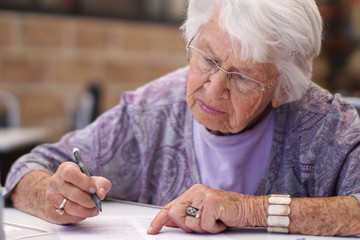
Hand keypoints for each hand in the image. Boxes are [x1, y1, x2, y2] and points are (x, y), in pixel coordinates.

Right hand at [45, 162, 111, 223]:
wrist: (62, 194)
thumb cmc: (80, 185)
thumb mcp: (92, 180)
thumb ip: (101, 184)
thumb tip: (101, 194)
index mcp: (65, 169)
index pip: (70, 173)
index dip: (83, 182)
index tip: (93, 189)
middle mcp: (55, 181)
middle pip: (73, 193)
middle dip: (88, 200)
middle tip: (96, 203)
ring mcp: (51, 196)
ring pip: (70, 207)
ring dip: (86, 210)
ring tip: (93, 210)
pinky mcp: (50, 210)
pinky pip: (67, 217)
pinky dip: (79, 217)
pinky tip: (83, 213)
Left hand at [147, 184, 265, 233]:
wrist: (248, 209)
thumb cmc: (227, 212)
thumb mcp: (203, 213)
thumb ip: (186, 215)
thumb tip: (167, 221)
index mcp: (192, 192)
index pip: (171, 206)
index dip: (159, 219)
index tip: (152, 230)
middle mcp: (196, 191)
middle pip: (177, 216)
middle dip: (188, 226)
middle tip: (204, 223)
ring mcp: (204, 196)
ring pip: (191, 223)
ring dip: (204, 228)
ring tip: (215, 220)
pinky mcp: (212, 203)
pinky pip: (205, 225)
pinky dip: (215, 228)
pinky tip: (221, 221)